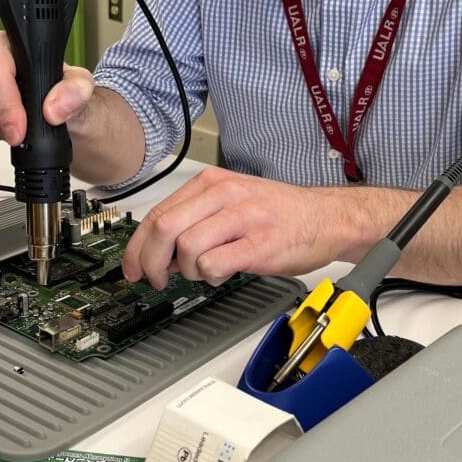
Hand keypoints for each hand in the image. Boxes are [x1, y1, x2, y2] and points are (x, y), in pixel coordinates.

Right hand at [0, 30, 94, 145]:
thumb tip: (53, 109)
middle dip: (3, 122)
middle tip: (23, 127)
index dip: (7, 106)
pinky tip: (0, 126)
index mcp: (7, 44)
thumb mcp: (80, 87)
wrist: (52, 111)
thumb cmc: (60, 92)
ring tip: (15, 122)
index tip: (20, 130)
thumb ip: (74, 93)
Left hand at [122, 167, 347, 286]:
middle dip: (150, 261)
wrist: (329, 218)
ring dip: (186, 270)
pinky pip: (214, 263)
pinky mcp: (259, 244)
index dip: (138, 246)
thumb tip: (160, 249)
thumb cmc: (282, 213)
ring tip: (203, 272)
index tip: (132, 266)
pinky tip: (222, 273)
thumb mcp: (234, 200)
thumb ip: (198, 217)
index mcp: (213, 183)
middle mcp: (225, 195)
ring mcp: (243, 218)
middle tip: (155, 278)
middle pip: (165, 228)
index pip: (158, 213)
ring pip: (186, 247)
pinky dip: (210, 276)